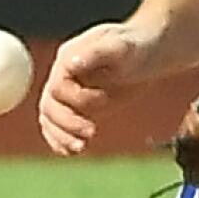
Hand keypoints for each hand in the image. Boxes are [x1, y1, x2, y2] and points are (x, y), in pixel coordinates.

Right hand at [38, 19, 163, 154]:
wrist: (148, 53)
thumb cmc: (135, 46)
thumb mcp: (121, 46)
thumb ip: (97, 53)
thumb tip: (72, 64)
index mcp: (69, 58)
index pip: (58, 85)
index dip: (77, 98)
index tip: (103, 101)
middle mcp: (63, 75)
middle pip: (50, 105)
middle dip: (67, 122)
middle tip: (91, 132)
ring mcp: (68, 92)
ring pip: (50, 118)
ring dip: (61, 135)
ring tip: (80, 148)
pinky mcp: (77, 106)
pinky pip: (59, 126)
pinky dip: (61, 140)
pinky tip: (72, 152)